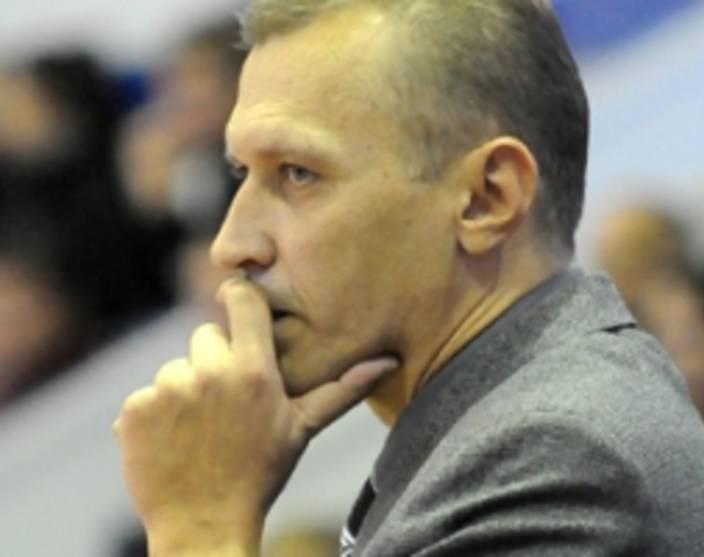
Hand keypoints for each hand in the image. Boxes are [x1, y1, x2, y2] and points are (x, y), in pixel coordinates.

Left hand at [114, 278, 396, 555]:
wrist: (205, 526)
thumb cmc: (261, 474)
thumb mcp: (303, 429)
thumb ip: (343, 389)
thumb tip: (388, 361)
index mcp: (254, 371)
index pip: (242, 299)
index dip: (241, 300)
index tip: (241, 311)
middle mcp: (209, 373)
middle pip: (206, 336)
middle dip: (215, 361)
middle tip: (227, 404)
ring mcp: (167, 390)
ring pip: (175, 368)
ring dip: (185, 390)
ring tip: (201, 429)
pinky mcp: (134, 411)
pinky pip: (145, 395)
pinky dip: (155, 415)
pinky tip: (174, 442)